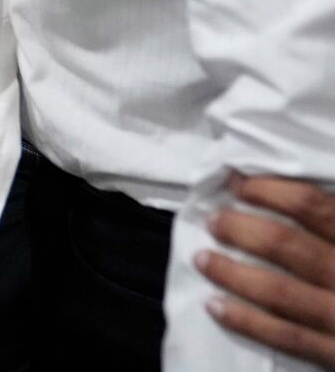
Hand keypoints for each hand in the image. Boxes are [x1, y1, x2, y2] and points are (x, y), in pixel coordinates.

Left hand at [198, 173, 334, 367]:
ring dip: (233, 272)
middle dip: (243, 228)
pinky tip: (216, 305)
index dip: (271, 191)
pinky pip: (287, 337)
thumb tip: (303, 197)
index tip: (238, 182)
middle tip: (215, 219)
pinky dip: (246, 321)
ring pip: (279, 292)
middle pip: (288, 246)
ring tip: (202, 257)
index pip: (316, 207)